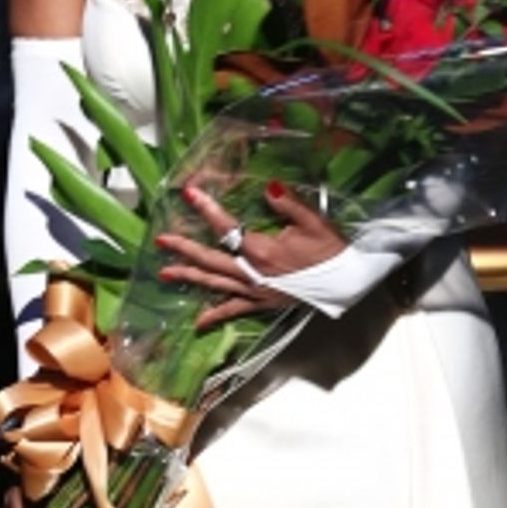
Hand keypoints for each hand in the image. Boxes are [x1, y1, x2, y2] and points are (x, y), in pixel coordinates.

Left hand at [155, 179, 345, 329]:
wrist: (345, 283)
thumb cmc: (330, 251)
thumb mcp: (312, 222)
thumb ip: (287, 203)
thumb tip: (267, 186)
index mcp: (262, 251)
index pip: (227, 228)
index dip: (207, 210)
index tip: (189, 194)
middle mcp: (253, 273)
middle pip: (211, 259)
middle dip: (184, 248)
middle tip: (161, 240)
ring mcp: (255, 291)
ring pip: (215, 284)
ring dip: (189, 277)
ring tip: (164, 273)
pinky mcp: (262, 303)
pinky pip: (233, 310)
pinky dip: (215, 315)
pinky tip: (197, 321)